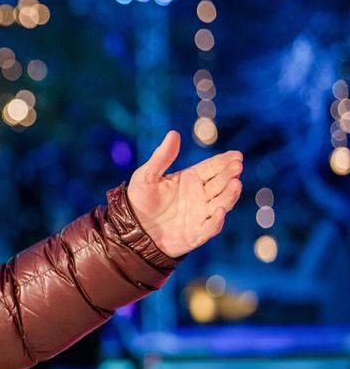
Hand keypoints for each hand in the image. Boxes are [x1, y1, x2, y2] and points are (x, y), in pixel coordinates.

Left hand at [126, 130, 243, 257]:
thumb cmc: (140, 199)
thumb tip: (173, 133)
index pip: (213, 168)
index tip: (236, 156)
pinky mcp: (196, 234)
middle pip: (220, 184)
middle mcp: (201, 196)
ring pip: (221, 203)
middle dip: (230, 175)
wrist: (131, 228)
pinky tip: (220, 211)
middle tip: (237, 167)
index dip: (225, 162)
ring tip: (236, 184)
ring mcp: (201, 214)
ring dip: (229, 195)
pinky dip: (216, 221)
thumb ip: (161, 157)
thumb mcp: (147, 176)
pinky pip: (210, 227)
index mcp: (191, 179)